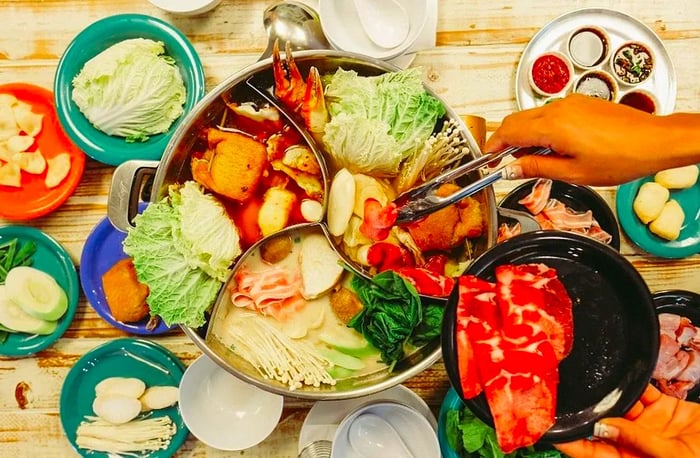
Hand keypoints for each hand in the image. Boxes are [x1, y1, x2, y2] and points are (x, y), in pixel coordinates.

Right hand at [484, 94, 698, 185]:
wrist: (654, 141)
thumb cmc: (620, 158)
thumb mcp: (572, 173)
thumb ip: (535, 168)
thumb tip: (511, 169)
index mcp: (552, 126)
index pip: (508, 132)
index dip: (493, 147)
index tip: (487, 160)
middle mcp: (558, 109)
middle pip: (515, 120)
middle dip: (505, 141)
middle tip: (505, 163)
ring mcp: (570, 103)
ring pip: (532, 117)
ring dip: (525, 136)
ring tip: (534, 160)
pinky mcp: (581, 103)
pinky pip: (550, 113)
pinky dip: (542, 129)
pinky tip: (553, 148)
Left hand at [554, 384, 699, 457]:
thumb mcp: (673, 457)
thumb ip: (638, 441)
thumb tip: (604, 427)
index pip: (587, 452)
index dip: (567, 440)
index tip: (547, 426)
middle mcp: (632, 445)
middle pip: (599, 425)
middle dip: (584, 410)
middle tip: (562, 390)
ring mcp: (647, 426)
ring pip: (618, 405)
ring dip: (607, 393)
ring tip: (587, 376)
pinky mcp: (663, 409)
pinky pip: (643, 393)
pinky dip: (633, 383)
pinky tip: (624, 373)